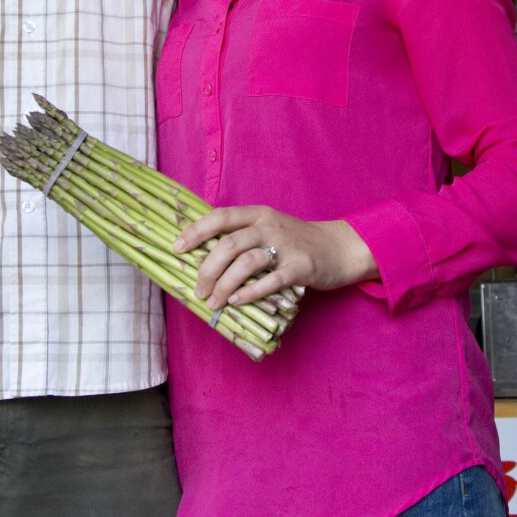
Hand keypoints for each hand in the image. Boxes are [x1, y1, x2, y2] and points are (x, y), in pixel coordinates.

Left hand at [175, 206, 377, 310]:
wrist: (340, 248)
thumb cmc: (297, 242)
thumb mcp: (269, 230)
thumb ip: (242, 238)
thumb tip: (203, 260)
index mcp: (258, 215)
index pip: (220, 217)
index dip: (196, 231)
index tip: (177, 248)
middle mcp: (269, 227)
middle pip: (229, 244)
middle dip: (207, 269)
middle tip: (198, 290)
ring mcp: (286, 246)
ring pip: (246, 262)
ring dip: (224, 284)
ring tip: (214, 301)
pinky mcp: (301, 266)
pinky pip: (271, 280)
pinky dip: (250, 292)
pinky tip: (237, 301)